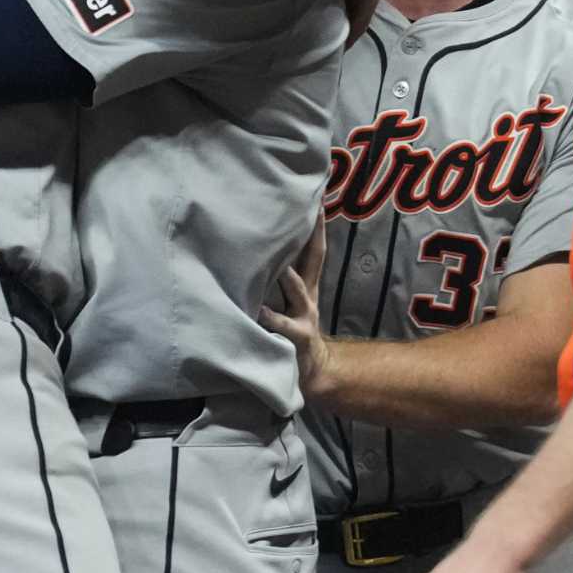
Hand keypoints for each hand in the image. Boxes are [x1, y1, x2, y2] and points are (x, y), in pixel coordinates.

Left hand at [258, 220, 333, 399]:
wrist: (312, 374)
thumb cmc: (291, 335)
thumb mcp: (290, 306)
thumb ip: (280, 282)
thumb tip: (256, 253)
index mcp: (305, 287)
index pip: (312, 249)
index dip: (316, 225)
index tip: (315, 197)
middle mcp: (306, 297)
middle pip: (312, 259)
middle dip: (312, 235)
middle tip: (311, 210)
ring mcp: (302, 317)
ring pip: (296, 290)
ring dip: (288, 276)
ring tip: (279, 262)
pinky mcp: (293, 338)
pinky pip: (280, 326)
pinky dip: (269, 318)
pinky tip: (257, 311)